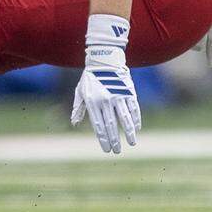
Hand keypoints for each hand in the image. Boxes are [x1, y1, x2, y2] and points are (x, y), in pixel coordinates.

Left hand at [71, 14, 140, 153]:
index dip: (103, 138)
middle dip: (115, 139)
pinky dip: (136, 119)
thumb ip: (78, 108)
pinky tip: (136, 129)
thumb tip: (74, 124)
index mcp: (92, 101)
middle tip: (117, 151)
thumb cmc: (90, 78)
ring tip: (131, 143)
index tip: (107, 149)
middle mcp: (105, 100)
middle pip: (111, 124)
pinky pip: (134, 109)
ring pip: (125, 118)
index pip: (98, 125)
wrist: (104, 60)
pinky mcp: (129, 92)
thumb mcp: (80, 91)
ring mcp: (118, 96)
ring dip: (128, 132)